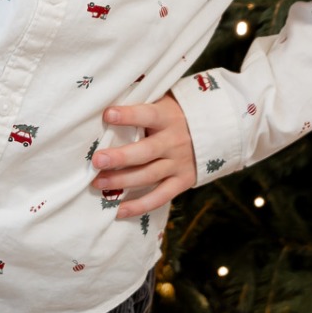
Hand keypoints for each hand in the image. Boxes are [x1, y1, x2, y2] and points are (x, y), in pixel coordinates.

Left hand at [91, 95, 195, 219]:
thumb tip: (105, 101)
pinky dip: (140, 206)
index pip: (147, 115)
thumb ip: (140, 102)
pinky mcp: (182, 181)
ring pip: (149, 175)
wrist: (214, 130)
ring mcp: (179, 163)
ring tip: (98, 183)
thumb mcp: (162, 101)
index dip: (128, 115)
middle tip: (97, 160)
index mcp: (167, 117)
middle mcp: (174, 141)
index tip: (107, 115)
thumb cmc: (173, 113)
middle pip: (146, 151)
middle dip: (120, 157)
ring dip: (122, 181)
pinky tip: (119, 211)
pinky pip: (160, 197)